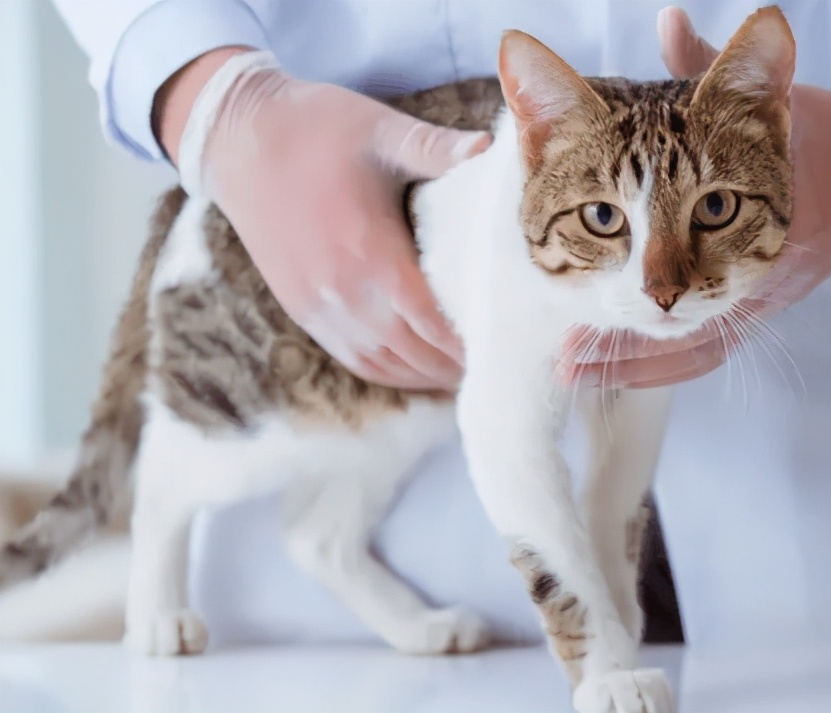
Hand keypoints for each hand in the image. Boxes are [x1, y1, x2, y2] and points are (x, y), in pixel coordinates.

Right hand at [155, 49, 490, 389]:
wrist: (239, 138)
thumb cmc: (316, 129)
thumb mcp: (381, 130)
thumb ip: (436, 148)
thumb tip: (490, 149)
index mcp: (369, 250)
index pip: (432, 320)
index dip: (468, 341)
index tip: (501, 344)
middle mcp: (342, 290)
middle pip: (411, 351)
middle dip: (454, 364)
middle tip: (493, 362)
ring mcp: (317, 306)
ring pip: (382, 363)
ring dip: (424, 375)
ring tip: (460, 371)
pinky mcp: (300, 309)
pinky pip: (351, 357)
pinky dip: (388, 371)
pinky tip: (413, 366)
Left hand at [562, 7, 830, 388]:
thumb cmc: (818, 131)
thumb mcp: (768, 96)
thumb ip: (712, 71)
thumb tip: (669, 22)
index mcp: (764, 189)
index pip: (696, 204)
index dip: (632, 221)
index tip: (575, 236)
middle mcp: (764, 250)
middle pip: (689, 302)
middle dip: (623, 323)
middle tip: (560, 344)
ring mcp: (764, 287)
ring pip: (696, 338)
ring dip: (632, 360)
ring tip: (572, 371)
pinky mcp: (758, 305)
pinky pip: (709, 347)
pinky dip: (659, 365)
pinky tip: (613, 371)